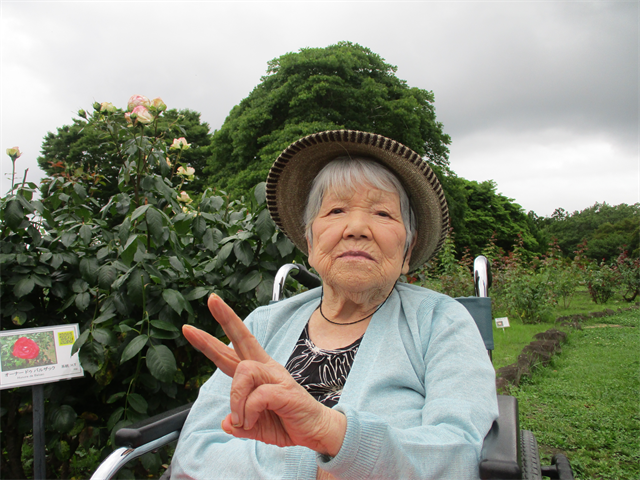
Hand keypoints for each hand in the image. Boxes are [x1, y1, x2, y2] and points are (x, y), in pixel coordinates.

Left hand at [182, 294, 346, 456]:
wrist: (317, 432)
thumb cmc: (289, 423)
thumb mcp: (257, 427)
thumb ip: (241, 425)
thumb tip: (227, 424)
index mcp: (258, 372)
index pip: (232, 350)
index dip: (210, 340)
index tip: (189, 328)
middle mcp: (266, 368)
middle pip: (242, 337)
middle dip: (226, 318)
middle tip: (211, 299)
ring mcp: (276, 377)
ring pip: (243, 371)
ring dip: (235, 399)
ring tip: (241, 419)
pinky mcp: (284, 390)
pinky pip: (257, 395)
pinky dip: (248, 412)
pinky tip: (251, 422)